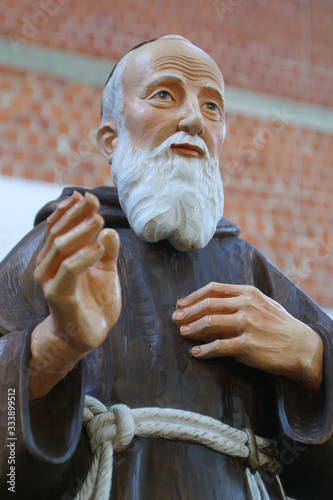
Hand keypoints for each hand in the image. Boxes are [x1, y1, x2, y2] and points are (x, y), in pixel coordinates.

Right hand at [29, 191, 120, 399]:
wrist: (88, 334)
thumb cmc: (95, 301)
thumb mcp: (106, 271)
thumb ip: (108, 251)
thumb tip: (110, 230)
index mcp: (56, 256)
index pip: (59, 227)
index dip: (71, 210)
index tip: (88, 195)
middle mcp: (47, 265)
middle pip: (57, 232)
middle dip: (76, 214)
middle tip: (94, 202)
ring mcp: (49, 279)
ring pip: (59, 247)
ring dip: (80, 231)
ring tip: (99, 221)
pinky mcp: (57, 294)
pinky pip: (68, 270)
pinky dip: (84, 256)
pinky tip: (99, 247)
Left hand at [172, 282, 322, 392]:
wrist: (302, 346)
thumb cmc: (280, 325)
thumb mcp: (262, 304)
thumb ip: (239, 301)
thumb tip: (211, 306)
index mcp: (248, 292)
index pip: (213, 289)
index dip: (193, 296)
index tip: (181, 303)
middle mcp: (246, 305)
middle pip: (207, 305)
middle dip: (187, 312)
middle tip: (175, 319)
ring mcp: (247, 324)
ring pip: (210, 323)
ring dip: (192, 328)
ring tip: (182, 333)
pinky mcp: (247, 345)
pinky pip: (218, 347)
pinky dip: (204, 350)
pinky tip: (196, 353)